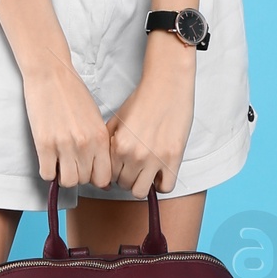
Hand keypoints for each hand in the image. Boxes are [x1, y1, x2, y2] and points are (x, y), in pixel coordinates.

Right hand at [22, 60, 113, 187]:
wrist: (50, 74)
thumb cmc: (73, 93)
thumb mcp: (95, 119)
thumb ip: (99, 145)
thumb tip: (101, 172)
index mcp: (100, 138)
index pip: (103, 178)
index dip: (95, 178)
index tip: (88, 172)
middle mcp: (85, 144)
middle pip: (84, 181)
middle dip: (78, 175)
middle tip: (71, 163)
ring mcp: (64, 145)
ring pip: (66, 181)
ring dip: (62, 175)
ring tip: (59, 162)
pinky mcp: (44, 143)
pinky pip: (47, 174)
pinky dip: (47, 170)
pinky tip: (48, 158)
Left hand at [106, 42, 196, 194]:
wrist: (167, 86)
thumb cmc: (142, 100)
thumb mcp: (116, 121)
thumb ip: (108, 144)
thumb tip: (102, 165)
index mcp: (118, 146)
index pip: (108, 176)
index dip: (114, 171)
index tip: (121, 166)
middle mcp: (134, 155)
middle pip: (124, 185)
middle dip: (127, 177)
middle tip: (134, 165)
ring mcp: (155, 159)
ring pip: (140, 191)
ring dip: (142, 183)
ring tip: (146, 170)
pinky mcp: (174, 159)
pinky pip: (165, 188)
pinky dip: (162, 184)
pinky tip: (161, 172)